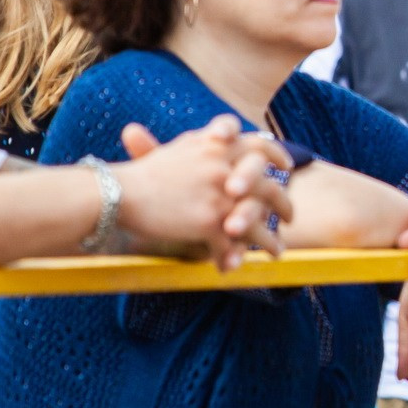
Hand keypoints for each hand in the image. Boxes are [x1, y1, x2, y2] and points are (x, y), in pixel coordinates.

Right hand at [114, 116, 293, 269]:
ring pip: (257, 222)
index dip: (277, 155)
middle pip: (268, 187)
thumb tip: (222, 139)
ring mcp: (220, 196)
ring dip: (270, 241)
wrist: (117, 193)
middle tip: (291, 217)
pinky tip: (233, 268)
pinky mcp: (209, 223)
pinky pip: (231, 246)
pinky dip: (233, 259)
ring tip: (277, 252)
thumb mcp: (179, 149)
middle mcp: (225, 168)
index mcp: (218, 146)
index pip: (260, 145)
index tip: (287, 166)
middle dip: (284, 204)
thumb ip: (206, 144)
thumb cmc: (143, 173)